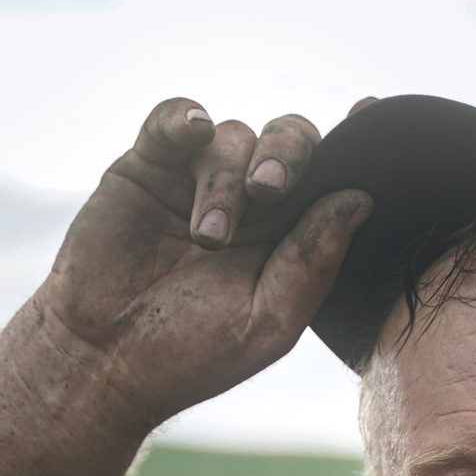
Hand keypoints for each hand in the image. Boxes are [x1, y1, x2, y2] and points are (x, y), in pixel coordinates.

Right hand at [35, 98, 371, 432]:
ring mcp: (198, 178)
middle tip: (270, 188)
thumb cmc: (190, 354)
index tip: (371, 115)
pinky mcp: (148, 165)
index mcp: (289, 234)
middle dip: (288, 153)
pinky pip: (175, 118)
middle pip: (290, 139)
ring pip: (234, 136)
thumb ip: (313, 262)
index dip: (355, 145)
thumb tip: (360, 198)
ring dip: (224, 180)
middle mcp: (250, 199)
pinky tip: (195, 131)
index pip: (332, 176)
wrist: (104, 360)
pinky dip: (187, 118)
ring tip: (206, 237)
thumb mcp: (267, 320)